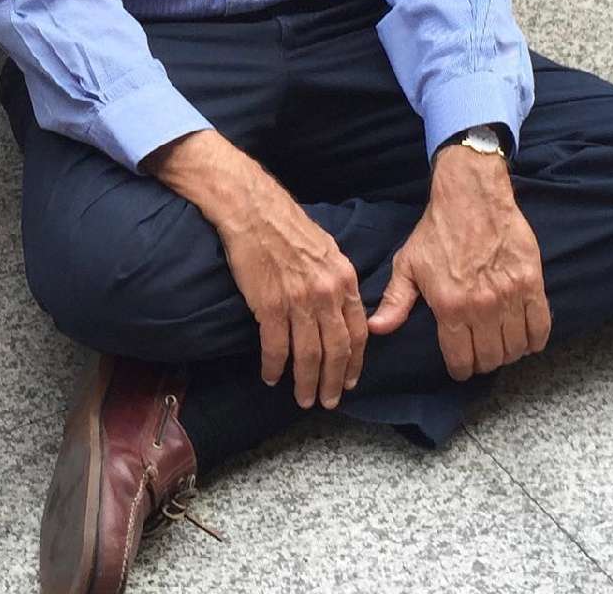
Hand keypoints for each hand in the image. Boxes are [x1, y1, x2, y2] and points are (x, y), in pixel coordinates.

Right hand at [143, 130, 367, 408]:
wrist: (254, 210)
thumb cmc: (288, 225)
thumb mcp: (327, 248)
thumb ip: (337, 279)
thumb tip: (342, 305)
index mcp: (344, 278)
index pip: (358, 330)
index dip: (355, 361)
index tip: (350, 380)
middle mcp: (326, 293)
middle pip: (336, 349)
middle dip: (334, 381)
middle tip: (329, 401)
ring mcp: (299, 301)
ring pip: (309, 355)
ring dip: (306, 382)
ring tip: (303, 399)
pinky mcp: (270, 305)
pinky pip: (276, 347)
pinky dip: (274, 366)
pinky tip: (271, 377)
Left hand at [367, 146, 550, 379]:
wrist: (471, 195)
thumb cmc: (437, 230)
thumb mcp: (408, 264)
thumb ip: (395, 301)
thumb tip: (377, 329)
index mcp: (450, 306)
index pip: (461, 360)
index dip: (460, 369)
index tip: (461, 366)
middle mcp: (481, 307)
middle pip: (490, 359)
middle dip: (483, 362)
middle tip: (480, 353)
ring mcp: (510, 296)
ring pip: (516, 348)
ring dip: (508, 352)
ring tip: (500, 343)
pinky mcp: (532, 283)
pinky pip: (541, 328)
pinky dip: (535, 340)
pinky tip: (525, 337)